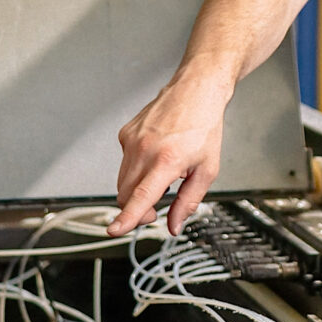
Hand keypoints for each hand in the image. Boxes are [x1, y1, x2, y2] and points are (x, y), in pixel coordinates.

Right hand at [109, 73, 230, 237]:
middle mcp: (144, 149)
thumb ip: (189, 202)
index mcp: (167, 160)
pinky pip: (124, 163)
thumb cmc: (204, 127)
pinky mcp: (125, 134)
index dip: (127, 217)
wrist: (196, 92)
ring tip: (161, 179)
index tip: (114, 230)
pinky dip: (136, 170)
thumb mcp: (207, 170)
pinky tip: (154, 159)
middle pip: (126, 195)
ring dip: (136, 191)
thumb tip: (175, 225)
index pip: (141, 196)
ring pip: (122, 181)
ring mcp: (131, 140)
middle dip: (137, 211)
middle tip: (157, 211)